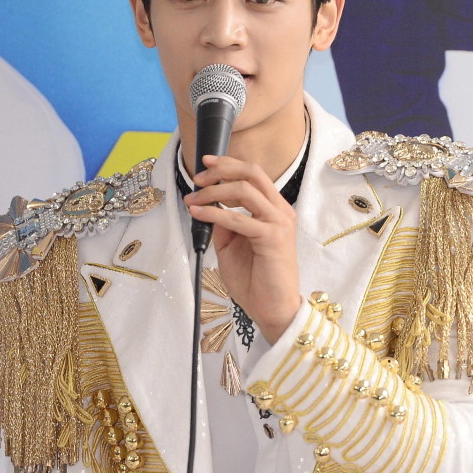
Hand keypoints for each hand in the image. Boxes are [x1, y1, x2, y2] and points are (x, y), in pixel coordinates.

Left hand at [184, 155, 301, 343]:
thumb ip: (224, 223)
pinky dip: (214, 213)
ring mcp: (278, 223)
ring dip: (213, 192)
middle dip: (222, 169)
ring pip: (245, 190)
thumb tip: (208, 205)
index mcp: (273, 210)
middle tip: (199, 178)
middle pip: (252, 173)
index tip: (205, 164)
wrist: (272, 308)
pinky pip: (238, 218)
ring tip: (193, 200)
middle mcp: (280, 211)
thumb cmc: (256, 280)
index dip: (228, 164)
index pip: (253, 174)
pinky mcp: (272, 238)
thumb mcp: (232, 245)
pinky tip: (199, 214)